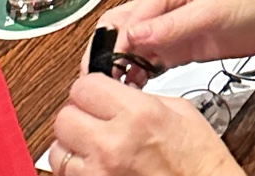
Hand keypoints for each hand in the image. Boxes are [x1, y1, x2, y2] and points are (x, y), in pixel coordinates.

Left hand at [51, 72, 241, 175]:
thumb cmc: (198, 159)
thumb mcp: (178, 110)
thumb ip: (139, 98)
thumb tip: (114, 94)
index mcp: (137, 114)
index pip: (85, 87)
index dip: (90, 87)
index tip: (96, 92)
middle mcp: (112, 145)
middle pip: (64, 117)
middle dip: (76, 114)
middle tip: (92, 116)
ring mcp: (99, 175)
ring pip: (57, 152)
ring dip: (71, 146)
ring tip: (92, 146)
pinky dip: (75, 170)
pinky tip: (95, 166)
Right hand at [92, 0, 254, 75]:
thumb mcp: (213, 10)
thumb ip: (173, 25)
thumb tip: (136, 33)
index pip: (134, 12)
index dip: (119, 39)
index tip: (109, 63)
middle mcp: (167, 3)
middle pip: (125, 26)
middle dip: (110, 51)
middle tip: (100, 78)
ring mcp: (172, 27)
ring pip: (133, 46)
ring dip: (121, 65)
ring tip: (114, 88)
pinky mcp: (179, 47)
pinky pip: (150, 61)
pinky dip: (138, 74)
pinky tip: (132, 88)